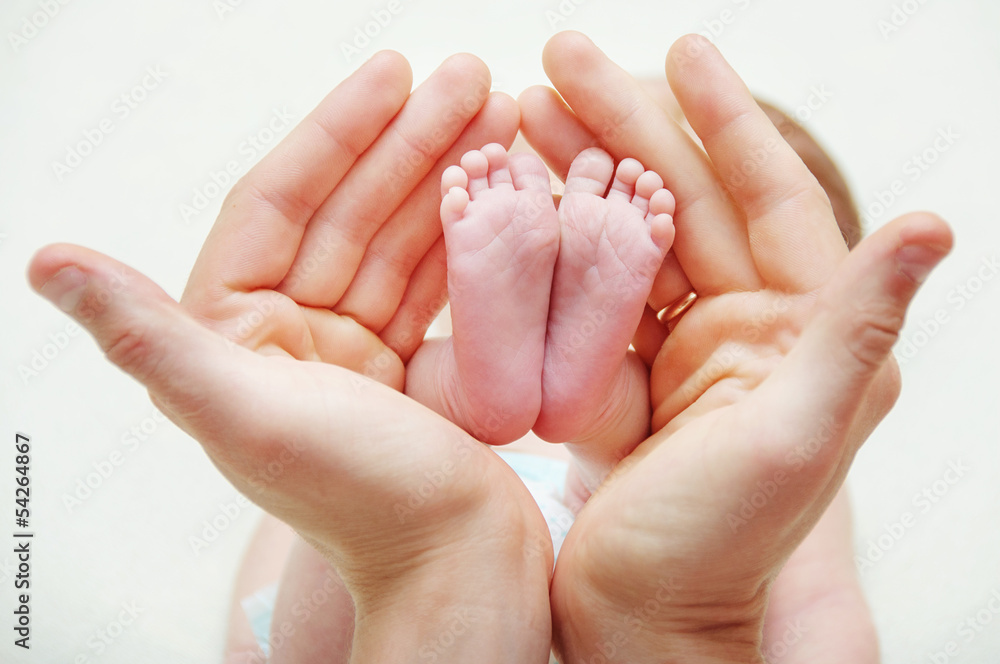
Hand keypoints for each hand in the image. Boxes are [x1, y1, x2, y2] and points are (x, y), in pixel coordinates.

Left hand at [30, 51, 552, 662]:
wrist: (460, 568)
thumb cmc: (359, 501)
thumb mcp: (247, 415)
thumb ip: (148, 336)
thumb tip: (43, 260)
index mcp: (235, 337)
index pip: (277, 204)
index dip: (336, 132)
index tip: (394, 71)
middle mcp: (289, 337)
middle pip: (349, 210)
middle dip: (412, 139)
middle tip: (474, 76)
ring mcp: (355, 348)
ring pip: (399, 237)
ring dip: (449, 175)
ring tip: (502, 114)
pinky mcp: (412, 363)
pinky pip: (438, 278)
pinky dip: (469, 231)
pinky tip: (505, 187)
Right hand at [521, 32, 950, 662]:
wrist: (643, 625)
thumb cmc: (720, 548)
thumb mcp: (794, 436)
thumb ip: (856, 325)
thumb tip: (935, 221)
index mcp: (806, 334)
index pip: (770, 197)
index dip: (725, 119)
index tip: (679, 50)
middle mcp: (752, 331)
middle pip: (685, 203)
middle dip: (624, 128)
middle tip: (559, 61)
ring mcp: (684, 351)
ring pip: (630, 240)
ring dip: (581, 179)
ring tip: (526, 117)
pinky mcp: (627, 377)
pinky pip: (590, 297)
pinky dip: (554, 250)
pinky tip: (515, 206)